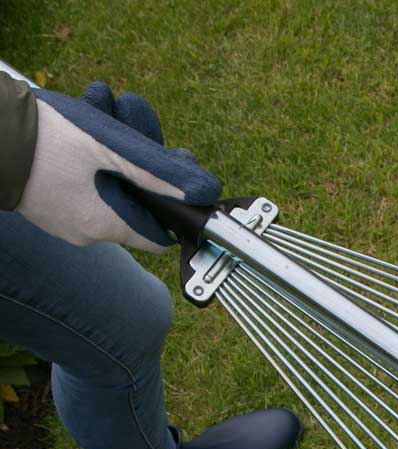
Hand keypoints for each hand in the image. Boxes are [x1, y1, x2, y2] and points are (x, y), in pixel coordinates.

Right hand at [16, 81, 220, 251]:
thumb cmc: (43, 139)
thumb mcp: (112, 149)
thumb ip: (159, 173)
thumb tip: (203, 190)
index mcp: (106, 226)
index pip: (159, 236)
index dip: (172, 209)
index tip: (173, 177)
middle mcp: (85, 232)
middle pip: (134, 205)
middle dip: (140, 167)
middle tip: (135, 129)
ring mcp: (63, 219)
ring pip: (106, 188)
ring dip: (114, 153)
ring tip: (104, 112)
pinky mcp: (46, 202)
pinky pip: (80, 184)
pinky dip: (89, 157)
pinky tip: (83, 124)